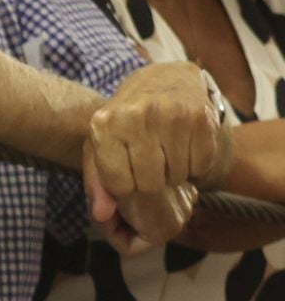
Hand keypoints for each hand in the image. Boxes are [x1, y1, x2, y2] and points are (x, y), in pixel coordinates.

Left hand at [84, 62, 228, 239]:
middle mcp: (136, 117)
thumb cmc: (126, 122)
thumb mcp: (101, 147)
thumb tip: (102, 217)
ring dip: (174, 175)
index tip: (127, 173)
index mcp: (105, 124)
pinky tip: (184, 145)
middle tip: (150, 165)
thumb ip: (97, 184)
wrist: (166, 82)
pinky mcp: (201, 120)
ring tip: (165, 152)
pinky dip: (195, 166)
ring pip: (178, 178)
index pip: (119, 185)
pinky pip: (202, 167)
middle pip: (151, 184)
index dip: (125, 188)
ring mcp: (171, 116)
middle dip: (151, 183)